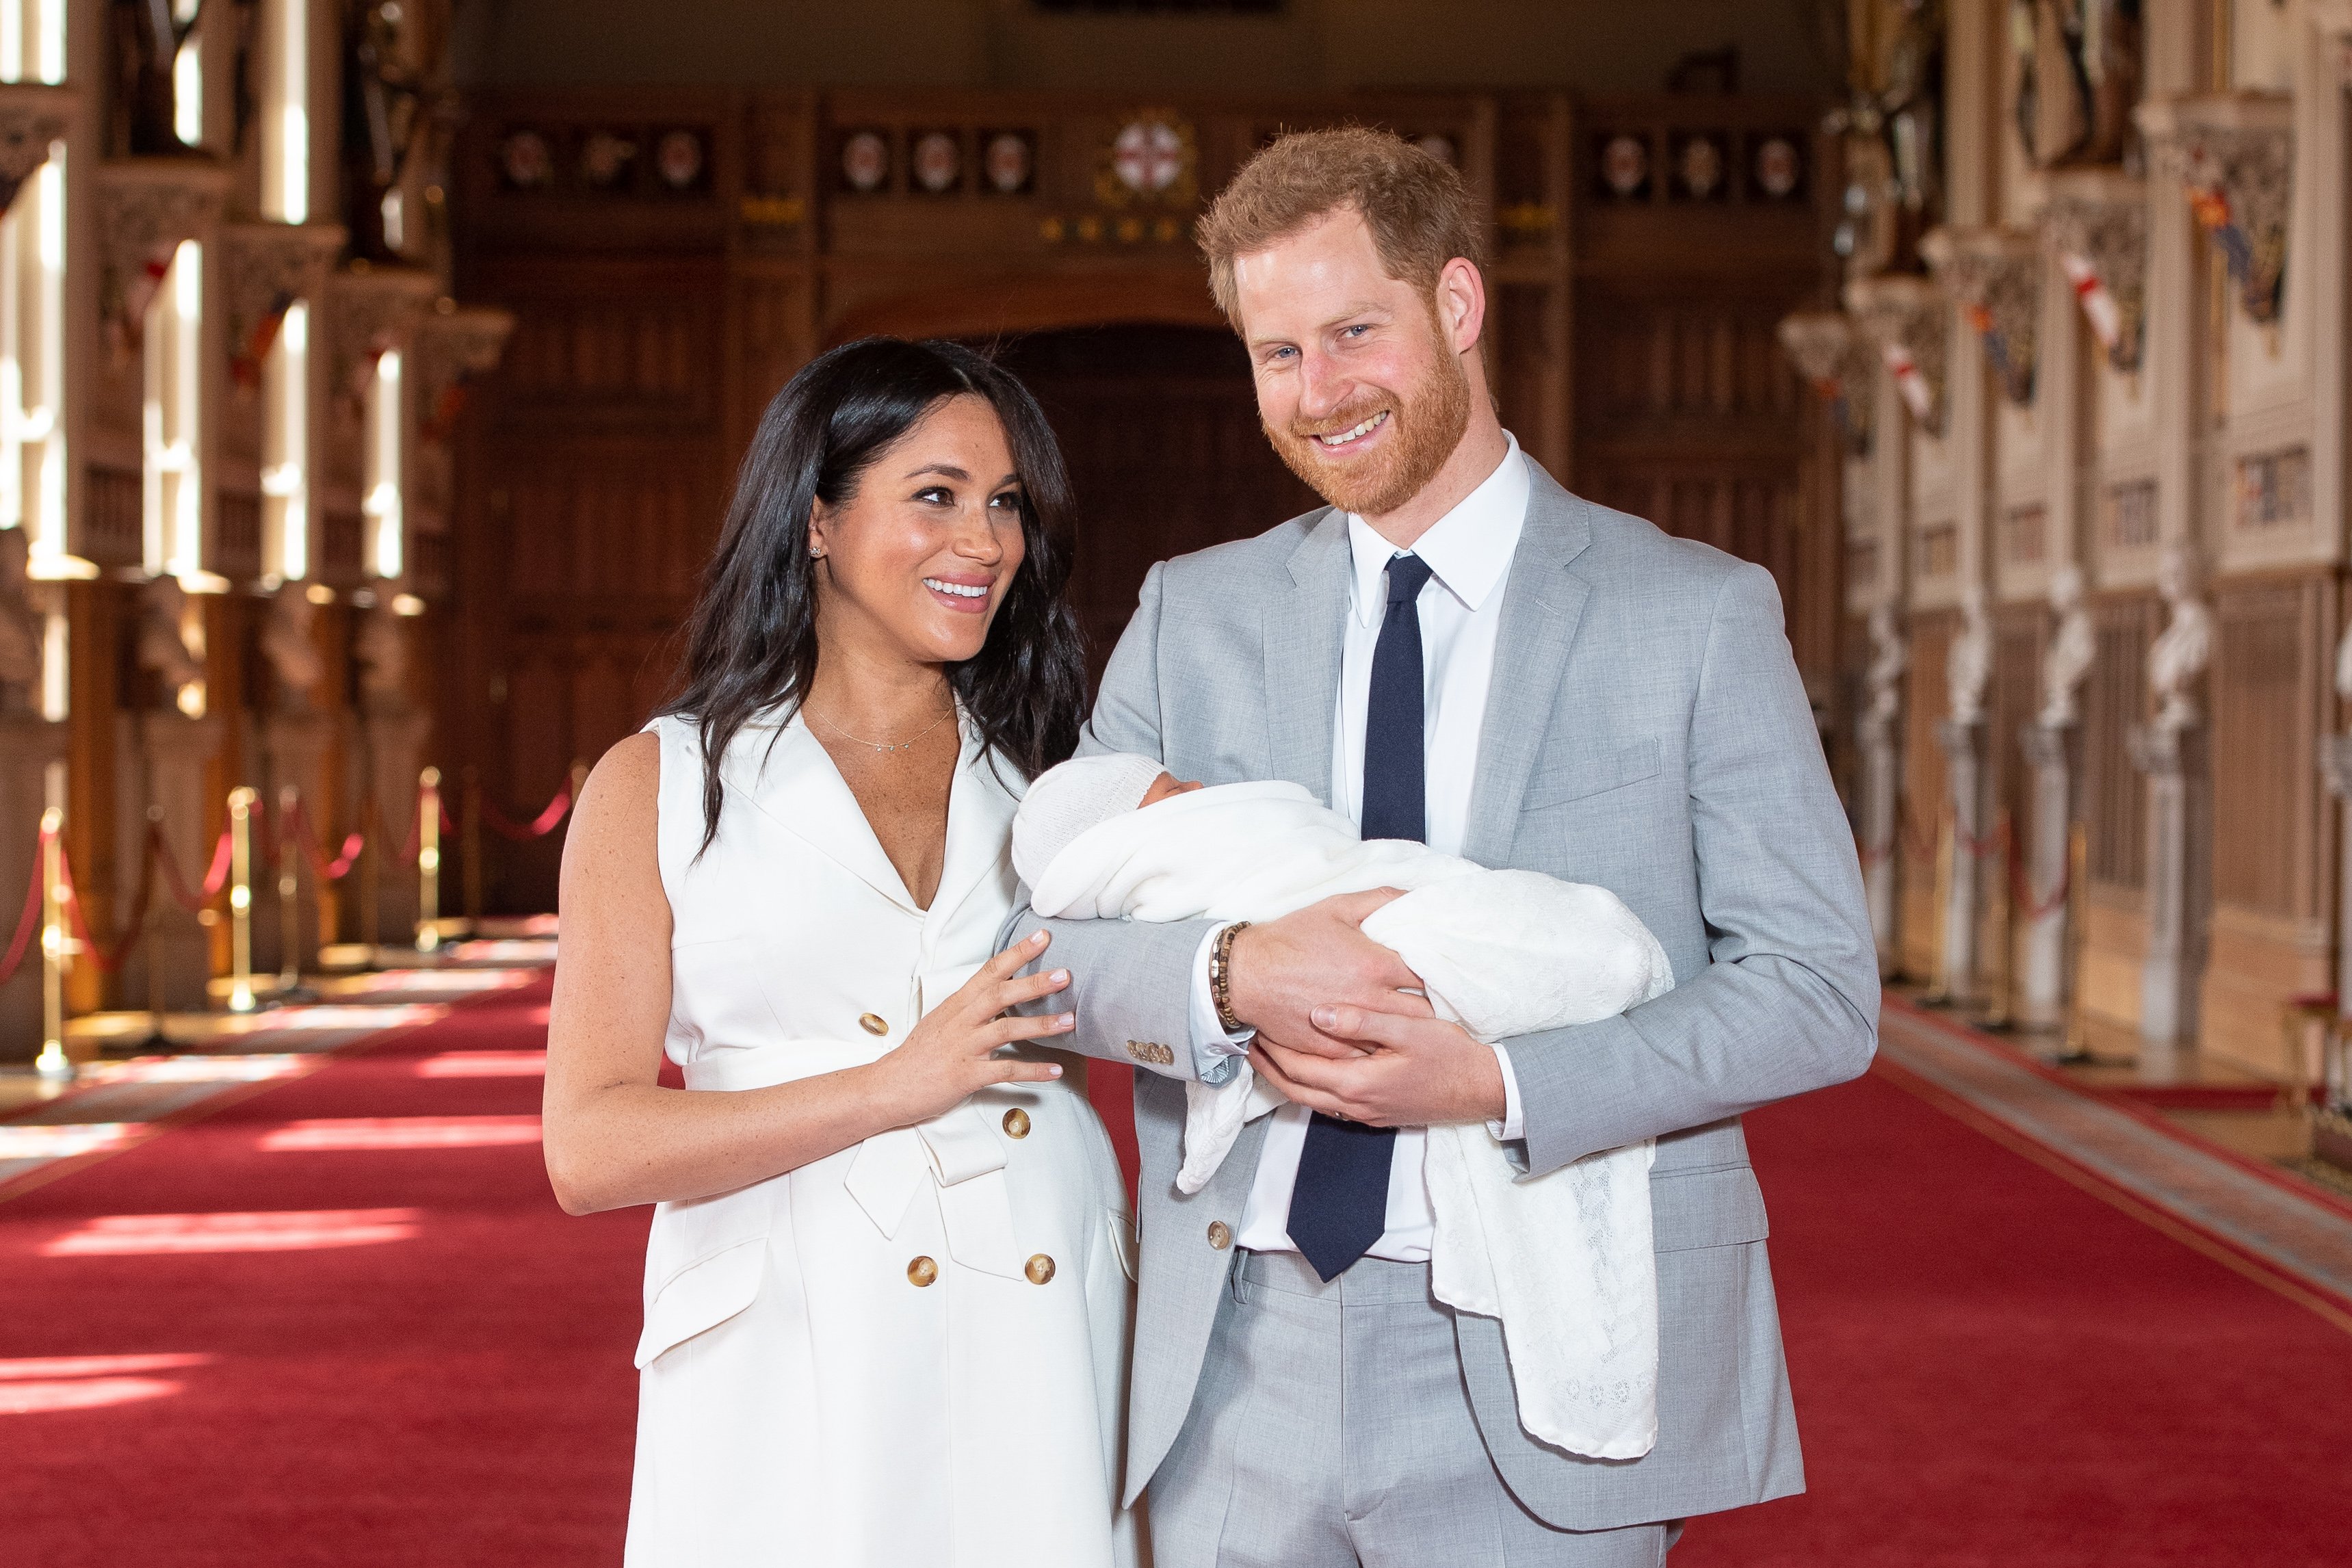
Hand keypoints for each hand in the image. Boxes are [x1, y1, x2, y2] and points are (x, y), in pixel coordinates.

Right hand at [869, 931, 1071, 1125]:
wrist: (890, 1086)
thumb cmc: (919, 1054)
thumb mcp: (942, 1020)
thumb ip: (970, 1007)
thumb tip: (1000, 994)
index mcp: (956, 1004)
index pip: (989, 971)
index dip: (1017, 952)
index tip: (1043, 937)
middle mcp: (961, 1021)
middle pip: (1000, 994)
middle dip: (1034, 983)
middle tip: (1065, 975)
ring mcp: (964, 1048)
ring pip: (1006, 1030)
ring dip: (1040, 1025)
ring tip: (1069, 1022)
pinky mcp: (966, 1075)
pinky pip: (1005, 1071)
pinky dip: (1032, 1071)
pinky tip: (1055, 1070)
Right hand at [1226, 890, 1433, 1059]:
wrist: (1246, 975)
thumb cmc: (1291, 938)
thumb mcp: (1336, 907)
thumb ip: (1380, 899)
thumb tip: (1414, 896)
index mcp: (1375, 964)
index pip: (1429, 976)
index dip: (1439, 975)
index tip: (1440, 974)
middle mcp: (1369, 1000)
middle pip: (1422, 1012)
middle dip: (1429, 1006)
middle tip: (1430, 1000)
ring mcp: (1352, 1028)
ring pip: (1398, 1038)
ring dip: (1406, 1030)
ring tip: (1411, 1024)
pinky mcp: (1333, 1049)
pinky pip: (1369, 1055)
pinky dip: (1378, 1048)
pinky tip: (1380, 1040)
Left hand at [1250, 1005, 1504, 1127]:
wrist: (1482, 1090)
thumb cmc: (1450, 1056)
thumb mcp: (1409, 1029)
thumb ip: (1363, 1021)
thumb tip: (1318, 1014)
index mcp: (1357, 1083)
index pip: (1298, 1069)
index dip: (1273, 1049)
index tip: (1256, 1026)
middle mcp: (1355, 1105)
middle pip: (1295, 1090)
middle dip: (1270, 1067)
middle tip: (1251, 1041)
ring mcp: (1365, 1113)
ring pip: (1310, 1100)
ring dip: (1287, 1078)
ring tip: (1271, 1053)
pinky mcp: (1375, 1114)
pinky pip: (1329, 1103)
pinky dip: (1310, 1086)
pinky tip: (1310, 1067)